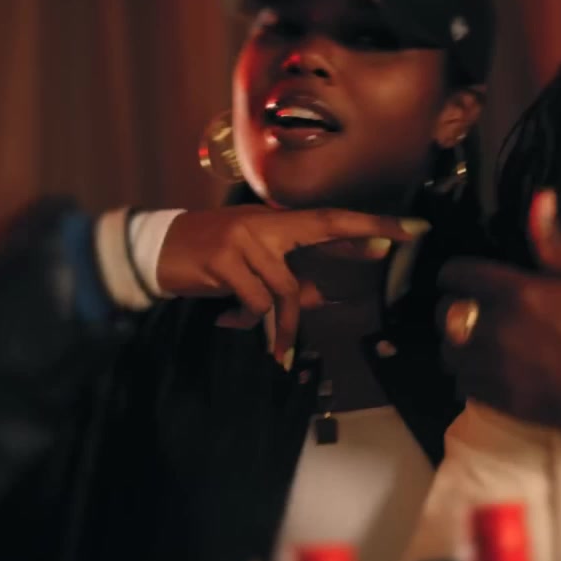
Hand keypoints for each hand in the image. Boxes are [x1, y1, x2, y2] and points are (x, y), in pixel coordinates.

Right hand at [158, 206, 421, 359]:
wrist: (155, 248)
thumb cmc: (210, 255)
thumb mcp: (252, 261)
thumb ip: (288, 272)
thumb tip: (323, 294)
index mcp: (273, 222)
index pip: (328, 218)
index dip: (367, 223)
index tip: (405, 228)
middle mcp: (264, 223)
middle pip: (322, 226)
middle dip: (360, 233)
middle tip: (393, 245)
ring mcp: (245, 239)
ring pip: (286, 288)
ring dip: (282, 324)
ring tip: (270, 343)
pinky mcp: (224, 261)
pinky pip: (256, 301)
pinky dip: (250, 320)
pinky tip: (231, 320)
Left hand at [437, 191, 560, 443]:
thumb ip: (553, 242)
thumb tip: (538, 198)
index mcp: (518, 293)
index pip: (457, 275)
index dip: (457, 272)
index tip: (466, 277)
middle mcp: (499, 330)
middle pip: (445, 314)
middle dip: (454, 307)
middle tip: (472, 308)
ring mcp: (498, 369)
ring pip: (449, 353)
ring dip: (458, 345)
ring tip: (478, 341)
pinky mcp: (502, 401)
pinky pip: (463, 385)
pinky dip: (470, 376)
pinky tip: (490, 369)